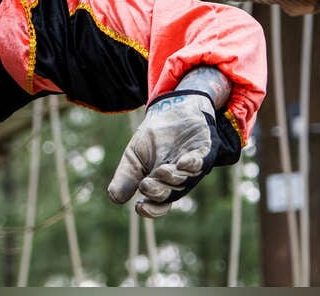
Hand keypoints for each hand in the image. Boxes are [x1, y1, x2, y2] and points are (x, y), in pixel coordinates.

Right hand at [107, 91, 219, 217]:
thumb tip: (114, 199)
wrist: (170, 111)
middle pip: (171, 194)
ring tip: (161, 170)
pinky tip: (182, 162)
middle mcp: (179, 180)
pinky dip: (192, 164)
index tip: (139, 206)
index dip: (151, 210)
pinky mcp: (204, 152)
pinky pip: (202, 163)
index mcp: (161, 185)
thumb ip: (125, 177)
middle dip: (159, 192)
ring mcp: (193, 167)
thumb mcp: (133, 157)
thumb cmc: (152, 137)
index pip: (158, 205)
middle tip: (146, 185)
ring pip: (186, 181)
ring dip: (173, 178)